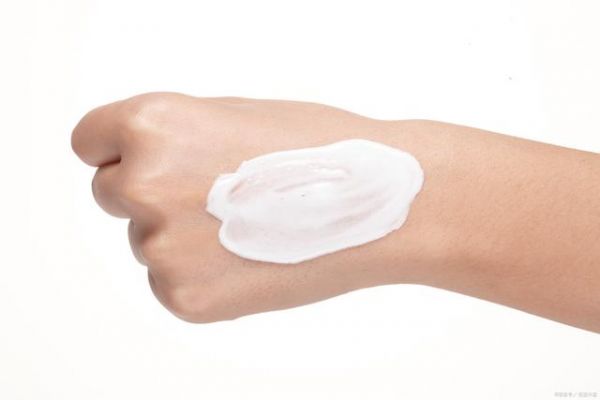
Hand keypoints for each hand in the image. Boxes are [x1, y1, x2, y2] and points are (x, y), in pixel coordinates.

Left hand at [71, 93, 427, 321]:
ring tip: (249, 226)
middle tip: (216, 197)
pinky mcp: (184, 298)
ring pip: (147, 240)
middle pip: (113, 194)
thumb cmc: (318, 147)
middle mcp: (144, 184)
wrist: (382, 200)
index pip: (90, 143)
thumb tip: (135, 170)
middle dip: (153, 194)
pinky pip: (169, 281)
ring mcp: (162, 246)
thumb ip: (171, 139)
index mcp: (152, 125)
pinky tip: (250, 258)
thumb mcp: (230, 116)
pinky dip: (201, 274)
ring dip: (184, 235)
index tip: (142, 162)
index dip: (118, 152)